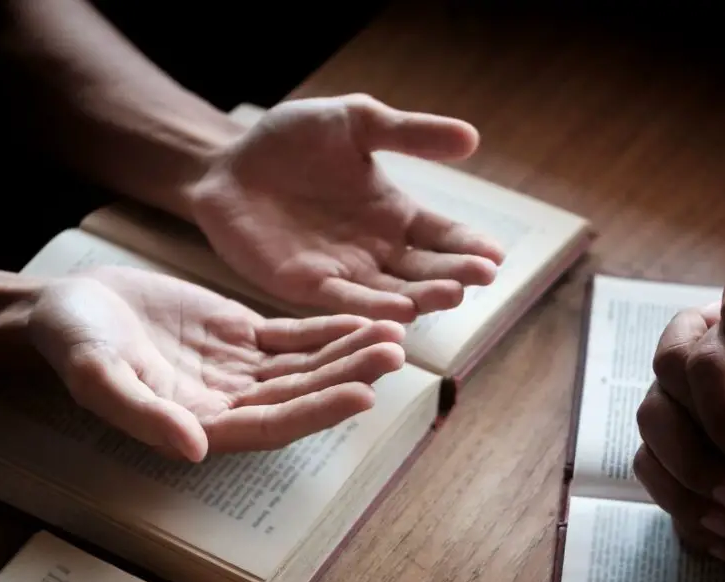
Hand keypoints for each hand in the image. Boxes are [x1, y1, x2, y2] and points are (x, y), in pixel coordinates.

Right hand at [30, 265, 405, 460]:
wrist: (68, 307)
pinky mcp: (240, 337)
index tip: (363, 397)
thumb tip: (193, 451)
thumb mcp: (98, 376)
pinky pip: (293, 336)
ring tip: (393, 334)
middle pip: (300, 396)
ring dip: (348, 353)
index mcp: (198, 426)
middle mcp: (228, 405)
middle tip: (394, 355)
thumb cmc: (73, 345)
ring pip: (305, 366)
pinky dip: (328, 329)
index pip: (270, 426)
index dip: (317, 412)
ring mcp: (238, 371)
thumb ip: (143, 414)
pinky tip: (363, 318)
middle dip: (348, 377)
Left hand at [190, 94, 505, 321]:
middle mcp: (376, 251)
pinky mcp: (305, 286)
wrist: (228, 163)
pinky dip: (369, 311)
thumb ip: (408, 134)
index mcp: (394, 214)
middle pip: (424, 270)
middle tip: (480, 278)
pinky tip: (397, 315)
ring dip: (420, 297)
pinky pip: (343, 302)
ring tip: (448, 295)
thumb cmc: (293, 139)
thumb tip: (472, 138)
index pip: (442, 236)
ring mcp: (343, 272)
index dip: (469, 247)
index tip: (496, 256)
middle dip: (453, 275)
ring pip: (391, 293)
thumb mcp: (356, 123)